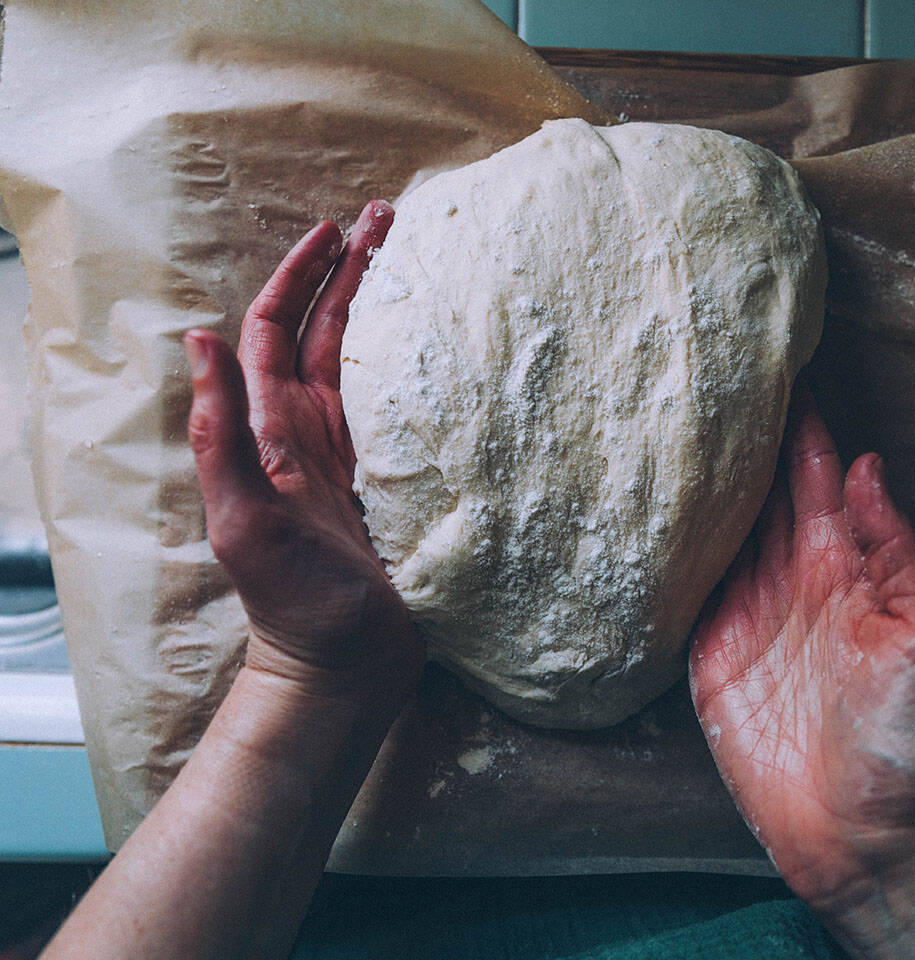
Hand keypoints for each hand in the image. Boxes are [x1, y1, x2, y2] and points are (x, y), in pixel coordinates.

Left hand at [185, 200, 421, 707]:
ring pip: (365, 361)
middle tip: (388, 219)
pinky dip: (416, 365)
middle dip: (350, 272)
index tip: (332, 229)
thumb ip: (221, 436)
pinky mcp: (391, 480)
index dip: (298, 277)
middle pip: (327, 332)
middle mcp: (310, 431)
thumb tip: (196, 339)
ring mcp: (353, 454)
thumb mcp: (245, 520)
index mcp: (274, 431)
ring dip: (383, 307)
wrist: (344, 664)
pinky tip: (443, 344)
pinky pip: (401, 405)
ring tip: (416, 260)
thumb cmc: (293, 602)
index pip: (276, 332)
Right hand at [690, 382, 914, 916]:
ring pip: (715, 531)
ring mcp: (747, 617)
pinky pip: (682, 592)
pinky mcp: (709, 659)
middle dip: (734, 436)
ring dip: (693, 482)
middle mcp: (792, 580)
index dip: (796, 421)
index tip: (770, 361)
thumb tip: (866, 465)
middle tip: (700, 375)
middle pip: (756, 490)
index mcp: (846, 565)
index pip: (814, 473)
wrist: (872, 838)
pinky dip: (664, 553)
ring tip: (660, 426)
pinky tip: (641, 514)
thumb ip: (894, 550)